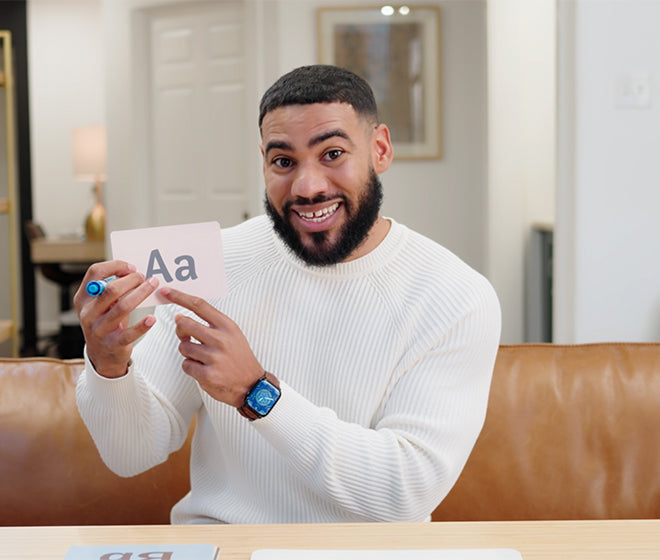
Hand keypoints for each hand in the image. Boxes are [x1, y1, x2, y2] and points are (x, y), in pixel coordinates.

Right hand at [73, 261, 159, 377]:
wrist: (101, 354)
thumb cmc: (106, 323)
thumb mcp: (102, 305)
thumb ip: (111, 289)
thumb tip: (133, 271)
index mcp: (83, 299)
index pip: (94, 273)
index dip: (114, 266)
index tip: (131, 268)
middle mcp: (88, 313)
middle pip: (111, 289)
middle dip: (131, 280)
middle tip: (144, 277)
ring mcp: (99, 330)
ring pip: (123, 307)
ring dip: (141, 293)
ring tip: (152, 285)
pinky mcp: (113, 344)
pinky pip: (129, 333)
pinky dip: (142, 325)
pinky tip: (151, 318)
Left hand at [160, 287, 263, 406]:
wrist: (252, 384)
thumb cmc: (239, 358)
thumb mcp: (232, 334)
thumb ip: (210, 324)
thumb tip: (181, 317)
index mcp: (227, 326)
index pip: (199, 305)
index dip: (180, 297)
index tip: (166, 292)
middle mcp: (220, 339)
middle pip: (185, 324)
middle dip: (180, 329)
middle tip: (185, 334)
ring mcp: (213, 357)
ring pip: (183, 346)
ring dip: (187, 352)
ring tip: (201, 356)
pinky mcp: (207, 375)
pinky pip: (186, 365)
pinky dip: (190, 367)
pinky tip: (203, 368)